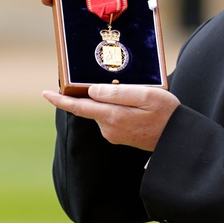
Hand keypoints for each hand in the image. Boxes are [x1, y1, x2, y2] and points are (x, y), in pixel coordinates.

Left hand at [43, 84, 180, 151]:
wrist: (178, 139)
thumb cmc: (166, 114)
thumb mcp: (146, 95)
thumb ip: (118, 93)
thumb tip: (92, 91)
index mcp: (112, 116)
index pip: (79, 107)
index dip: (61, 100)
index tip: (45, 94)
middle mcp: (109, 128)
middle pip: (92, 105)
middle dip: (97, 93)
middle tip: (120, 83)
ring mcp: (114, 134)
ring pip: (103, 111)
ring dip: (111, 101)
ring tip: (137, 96)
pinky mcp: (120, 136)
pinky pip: (111, 117)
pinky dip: (117, 108)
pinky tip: (136, 106)